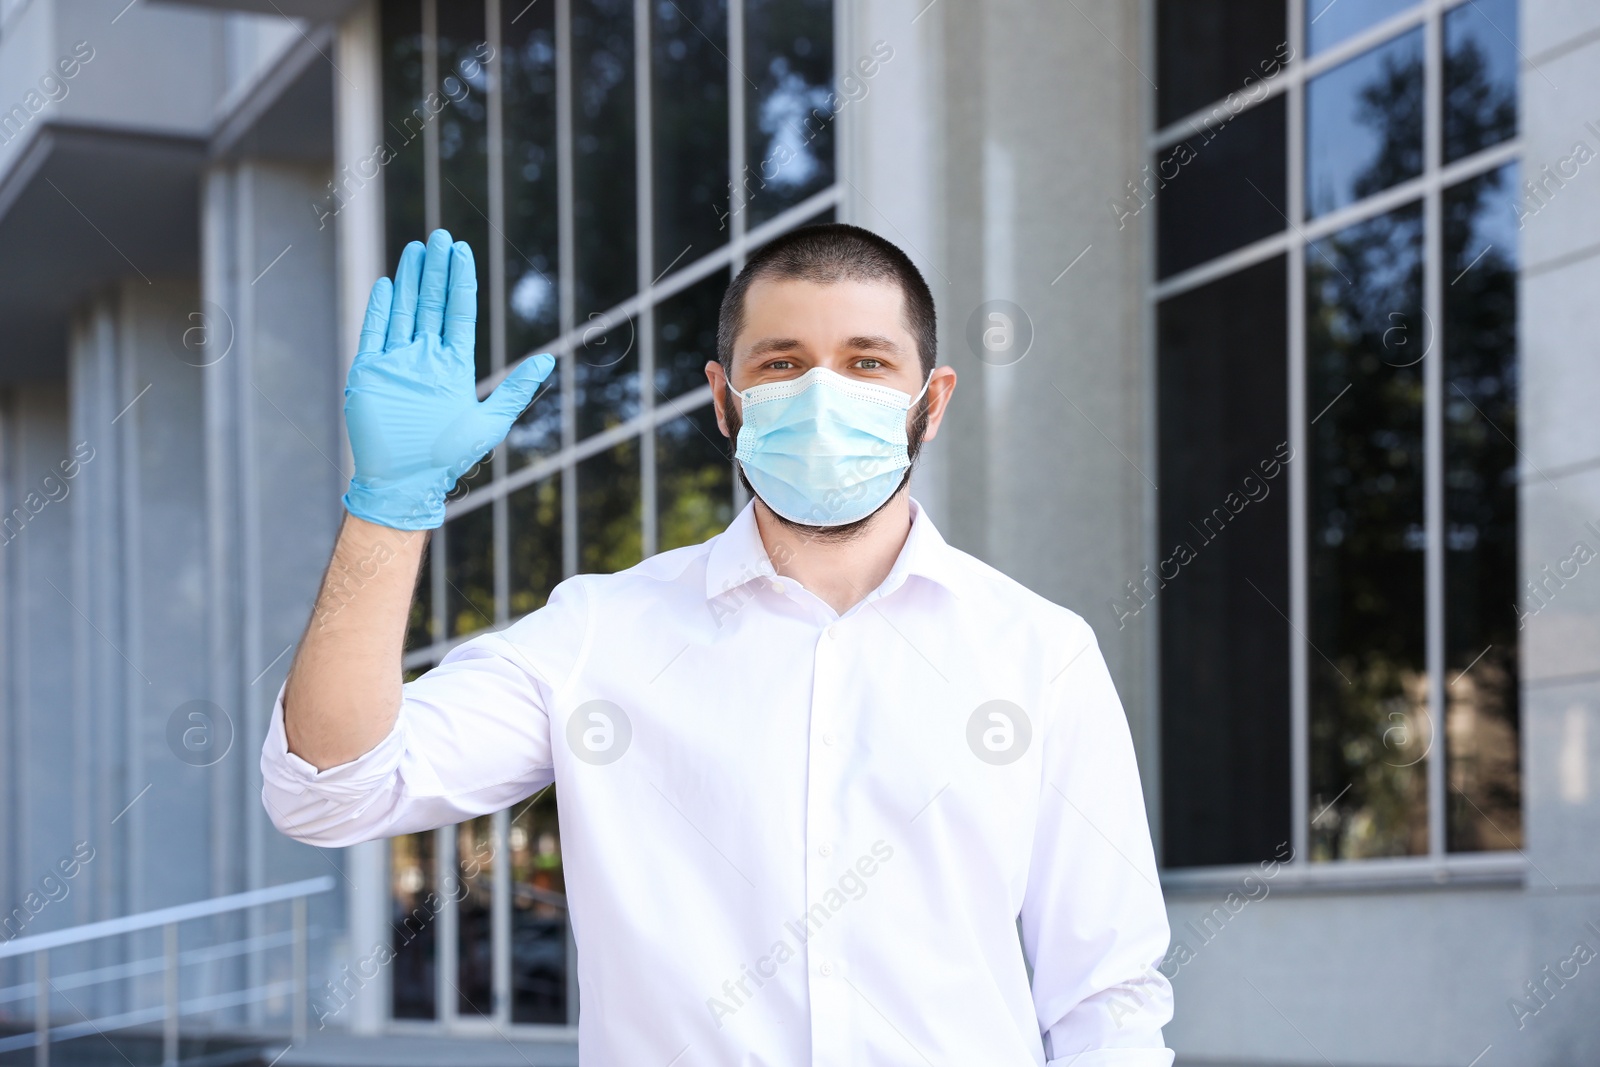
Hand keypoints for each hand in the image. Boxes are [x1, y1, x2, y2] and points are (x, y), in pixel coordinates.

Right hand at [342, 229, 554, 529]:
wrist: (407, 481)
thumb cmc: (448, 457)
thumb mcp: (490, 421)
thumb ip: (516, 389)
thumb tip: (550, 360)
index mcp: (454, 365)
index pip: (458, 313)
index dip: (459, 282)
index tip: (462, 251)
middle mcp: (426, 358)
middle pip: (431, 304)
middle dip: (435, 271)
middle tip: (440, 236)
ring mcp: (397, 363)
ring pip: (404, 311)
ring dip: (408, 280)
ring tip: (416, 249)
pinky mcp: (369, 373)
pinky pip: (375, 333)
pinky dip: (380, 309)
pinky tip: (386, 283)